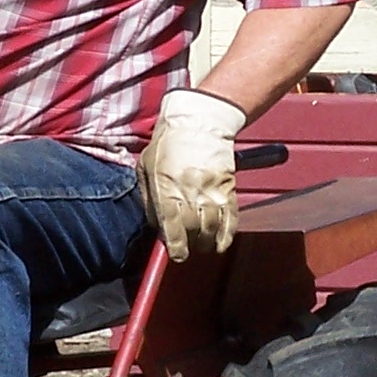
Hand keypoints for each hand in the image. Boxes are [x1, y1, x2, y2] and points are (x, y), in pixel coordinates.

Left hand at [139, 88, 244, 260]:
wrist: (198, 120)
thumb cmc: (168, 143)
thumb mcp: (146, 167)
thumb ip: (149, 199)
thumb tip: (157, 227)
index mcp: (166, 186)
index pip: (173, 225)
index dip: (177, 246)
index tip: (178, 255)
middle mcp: (190, 190)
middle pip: (194, 229)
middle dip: (192, 244)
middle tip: (189, 247)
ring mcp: (211, 188)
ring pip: (212, 227)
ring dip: (208, 241)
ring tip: (204, 245)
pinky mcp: (228, 186)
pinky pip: (231, 217)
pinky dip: (228, 234)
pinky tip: (222, 242)